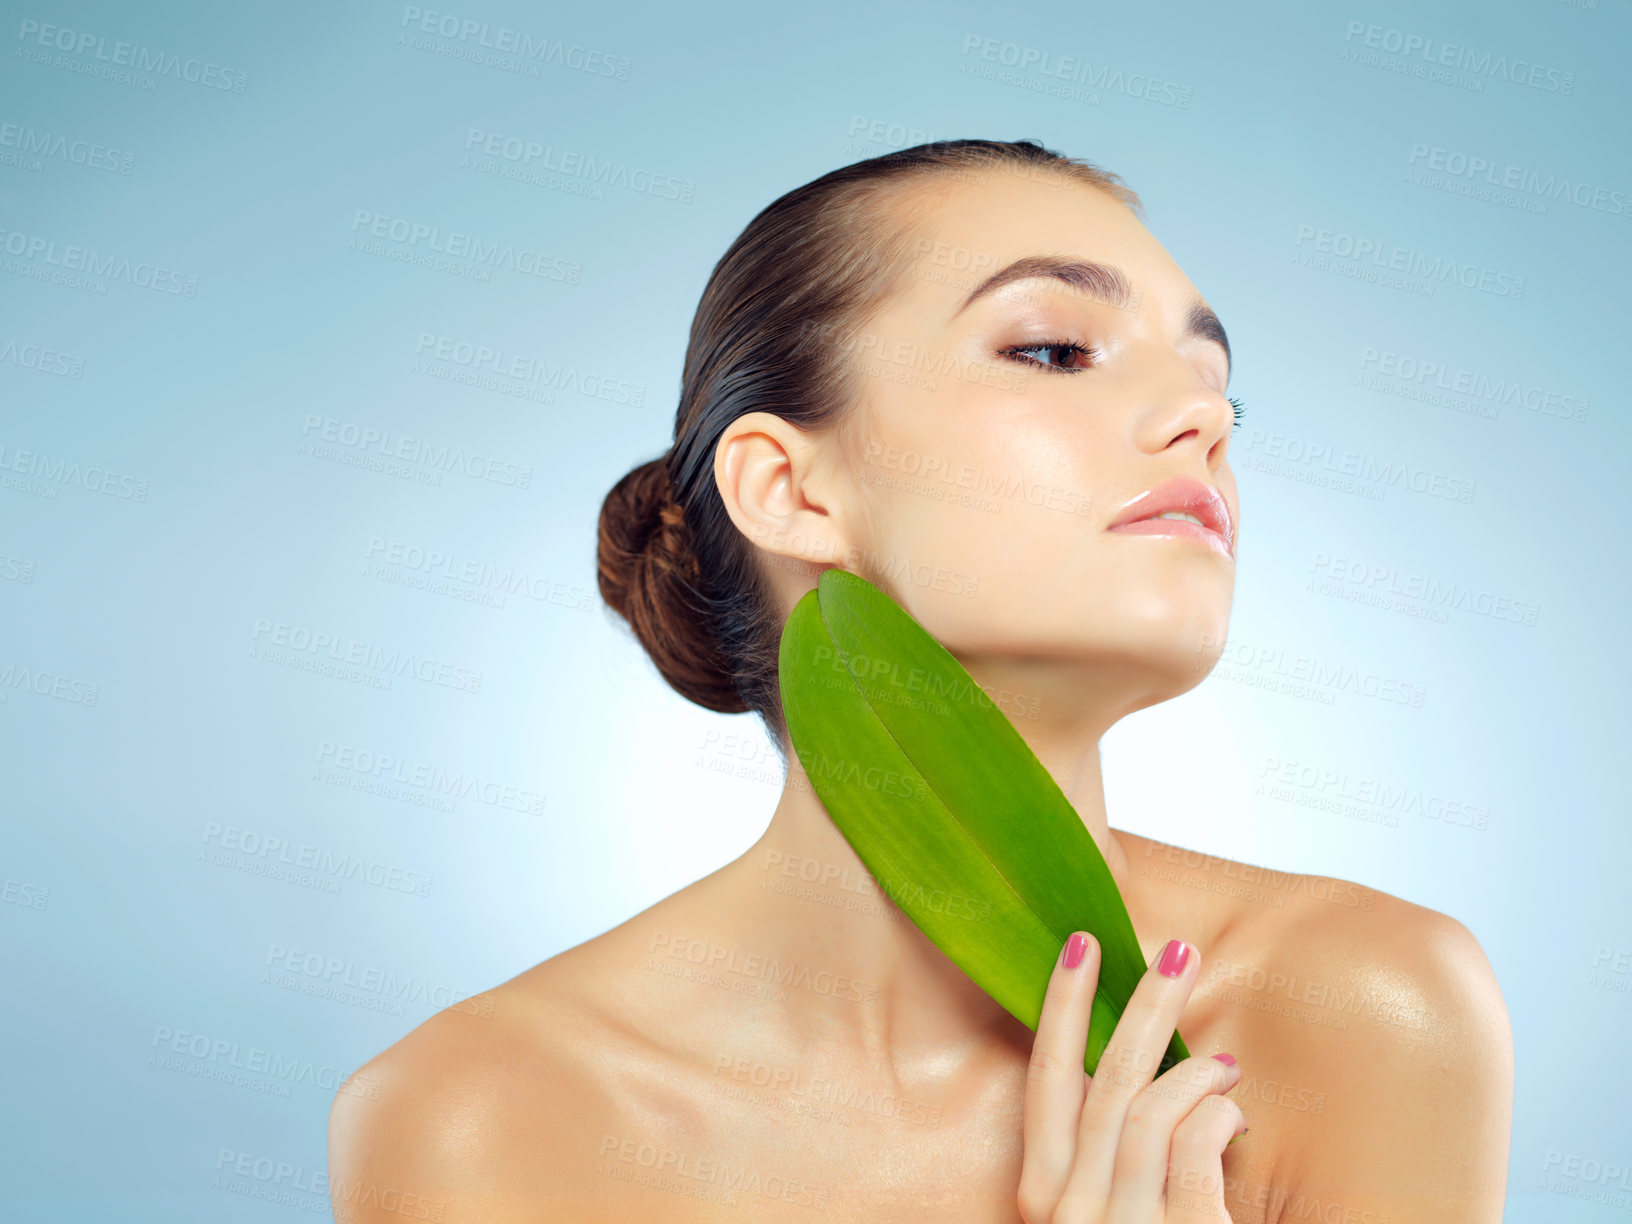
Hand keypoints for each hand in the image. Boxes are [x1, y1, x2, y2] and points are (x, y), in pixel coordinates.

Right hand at [1016, 933, 1246, 1222]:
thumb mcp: (1102, 1208)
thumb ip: (1108, 1150)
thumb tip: (1146, 1065)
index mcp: (1043, 1197)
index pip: (1046, 1078)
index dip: (1061, 1005)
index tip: (1081, 944)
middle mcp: (1069, 1211)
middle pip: (1104, 1078)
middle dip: (1143, 1005)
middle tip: (1179, 952)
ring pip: (1151, 1107)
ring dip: (1194, 1068)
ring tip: (1225, 1062)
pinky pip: (1194, 1148)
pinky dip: (1214, 1114)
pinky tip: (1231, 1108)